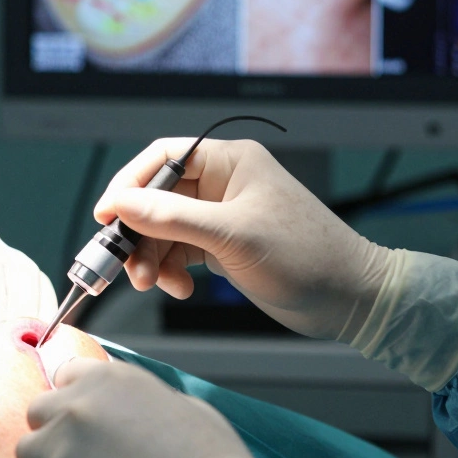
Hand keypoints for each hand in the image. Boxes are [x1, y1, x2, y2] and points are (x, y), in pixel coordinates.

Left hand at [0, 222, 58, 347]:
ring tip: (23, 353)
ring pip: (35, 282)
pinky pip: (42, 298)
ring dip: (33, 318)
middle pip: (15, 269)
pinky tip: (35, 349)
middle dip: (16, 311)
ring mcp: (5, 261)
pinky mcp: (21, 284)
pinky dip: (42, 323)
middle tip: (11, 351)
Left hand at [17, 359, 255, 457]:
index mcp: (108, 378)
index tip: (86, 418)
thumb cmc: (205, 453)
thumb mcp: (177, 404)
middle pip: (39, 409)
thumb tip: (123, 403)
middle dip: (54, 429)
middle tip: (80, 451)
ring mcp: (65, 444)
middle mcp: (79, 404)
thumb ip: (137, 395)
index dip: (75, 398)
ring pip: (30, 449)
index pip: (65, 375)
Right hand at [97, 139, 389, 342]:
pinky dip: (172, 270)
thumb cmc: (306, 256)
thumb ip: (171, 218)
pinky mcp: (224, 245)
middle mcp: (223, 183)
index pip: (162, 159)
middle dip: (139, 233)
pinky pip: (180, 251)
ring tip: (154, 285)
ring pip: (165, 229)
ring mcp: (222, 216)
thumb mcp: (231, 235)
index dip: (129, 185)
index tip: (105, 215)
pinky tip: (180, 288)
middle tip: (126, 266)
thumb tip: (119, 203)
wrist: (352, 298)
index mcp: (229, 161)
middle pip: (157, 199)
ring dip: (153, 258)